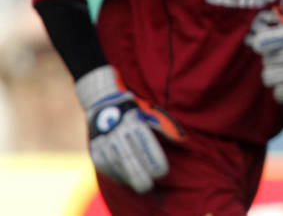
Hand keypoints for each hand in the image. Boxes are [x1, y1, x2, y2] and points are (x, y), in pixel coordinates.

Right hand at [76, 65, 183, 192]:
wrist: (103, 101)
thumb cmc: (134, 109)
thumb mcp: (150, 113)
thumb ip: (164, 127)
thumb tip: (182, 140)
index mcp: (133, 121)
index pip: (145, 143)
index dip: (153, 159)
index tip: (162, 172)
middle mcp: (117, 130)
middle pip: (128, 157)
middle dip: (139, 174)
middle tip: (149, 185)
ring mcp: (103, 139)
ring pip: (116, 163)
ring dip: (128, 177)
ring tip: (140, 186)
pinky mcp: (94, 146)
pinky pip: (103, 165)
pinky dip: (115, 174)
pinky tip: (125, 180)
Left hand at [246, 10, 282, 103]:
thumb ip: (281, 30)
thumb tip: (256, 43)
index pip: (280, 38)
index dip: (265, 41)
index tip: (257, 46)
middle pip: (271, 60)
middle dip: (269, 61)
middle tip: (274, 62)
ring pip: (273, 78)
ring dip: (271, 76)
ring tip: (276, 74)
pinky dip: (279, 91)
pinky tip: (281, 86)